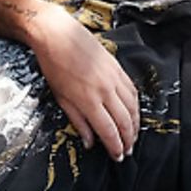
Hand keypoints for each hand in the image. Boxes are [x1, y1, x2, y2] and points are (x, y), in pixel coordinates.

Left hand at [33, 13, 137, 159]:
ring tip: (133, 137)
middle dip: (128, 140)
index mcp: (89, 100)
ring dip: (135, 125)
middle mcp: (105, 90)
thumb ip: (78, 121)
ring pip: (132, 107)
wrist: (58, 34)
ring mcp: (114, 78)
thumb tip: (89, 142)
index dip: (115, 147)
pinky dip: (136, 106)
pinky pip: (133, 91)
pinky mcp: (118, 67)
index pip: (109, 131)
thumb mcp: (61, 97)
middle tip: (128, 151)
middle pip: (124, 122)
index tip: (118, 157)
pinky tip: (134, 114)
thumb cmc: (53, 65)